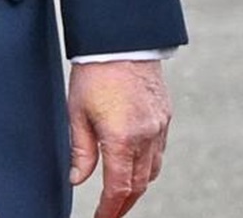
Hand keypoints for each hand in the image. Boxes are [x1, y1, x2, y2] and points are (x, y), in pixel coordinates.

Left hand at [68, 60, 171, 217]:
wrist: (122, 42)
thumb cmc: (95, 72)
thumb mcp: (77, 112)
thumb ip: (80, 150)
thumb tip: (77, 179)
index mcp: (122, 139)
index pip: (118, 188)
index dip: (110, 209)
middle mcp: (147, 137)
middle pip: (139, 184)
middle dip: (124, 204)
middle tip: (110, 213)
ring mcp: (160, 127)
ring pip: (153, 170)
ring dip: (138, 186)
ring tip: (122, 195)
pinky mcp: (165, 117)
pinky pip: (159, 151)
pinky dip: (147, 165)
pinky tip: (135, 165)